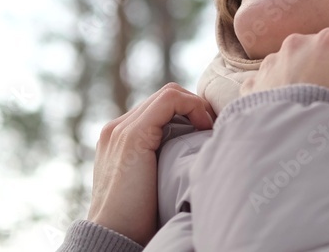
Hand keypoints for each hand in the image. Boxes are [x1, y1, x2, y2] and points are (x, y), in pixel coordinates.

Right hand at [87, 83, 214, 245]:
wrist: (115, 235)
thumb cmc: (136, 218)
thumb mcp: (149, 182)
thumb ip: (159, 161)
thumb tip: (192, 154)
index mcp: (118, 138)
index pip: (158, 108)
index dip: (187, 112)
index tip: (207, 130)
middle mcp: (117, 128)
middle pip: (165, 97)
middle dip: (194, 107)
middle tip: (213, 127)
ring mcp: (122, 129)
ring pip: (169, 94)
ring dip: (196, 106)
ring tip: (210, 128)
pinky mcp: (134, 134)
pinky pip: (170, 100)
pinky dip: (193, 107)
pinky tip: (204, 127)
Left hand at [240, 16, 328, 117]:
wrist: (289, 144)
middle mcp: (300, 42)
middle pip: (328, 42)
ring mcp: (275, 60)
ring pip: (298, 57)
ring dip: (309, 70)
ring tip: (314, 99)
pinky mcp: (256, 81)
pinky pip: (274, 76)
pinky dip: (284, 85)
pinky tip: (289, 106)